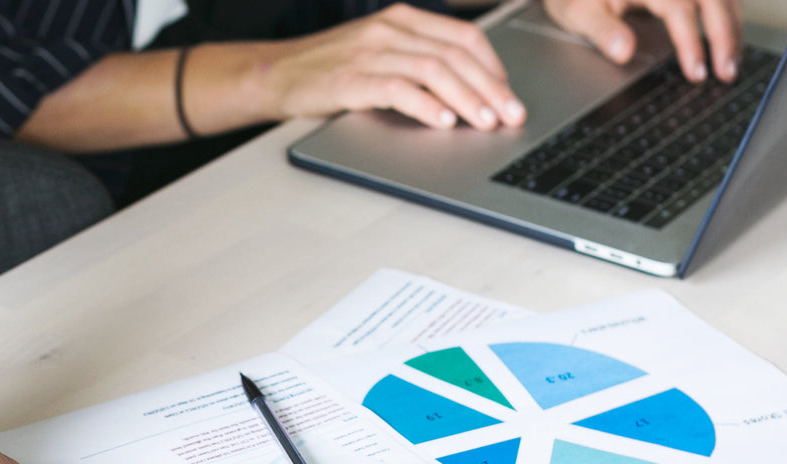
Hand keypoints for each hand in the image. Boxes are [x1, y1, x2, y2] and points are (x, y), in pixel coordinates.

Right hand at [265, 3, 526, 130]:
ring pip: (434, 70)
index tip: (509, 94)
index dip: (493, 66)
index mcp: (402, 19)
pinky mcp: (351, 78)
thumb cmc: (326, 70)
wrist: (275, 75)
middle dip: (490, 88)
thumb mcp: (377, 53)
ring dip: (466, 98)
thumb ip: (415, 60)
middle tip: (510, 115)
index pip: (463, 36)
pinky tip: (443, 121)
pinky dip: (425, 105)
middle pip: (455, 54)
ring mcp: (370, 51)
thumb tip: (463, 90)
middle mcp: (390, 29)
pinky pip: (398, 88)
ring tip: (485, 122)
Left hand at [545, 0, 742, 81]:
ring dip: (732, 27)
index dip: (692, 40)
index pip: (680, 8)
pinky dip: (728, 16)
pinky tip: (731, 39)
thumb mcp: (578, 13)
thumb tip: (624, 53)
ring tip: (733, 62)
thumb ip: (603, 32)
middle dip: (725, 36)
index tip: (697, 71)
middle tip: (727, 72)